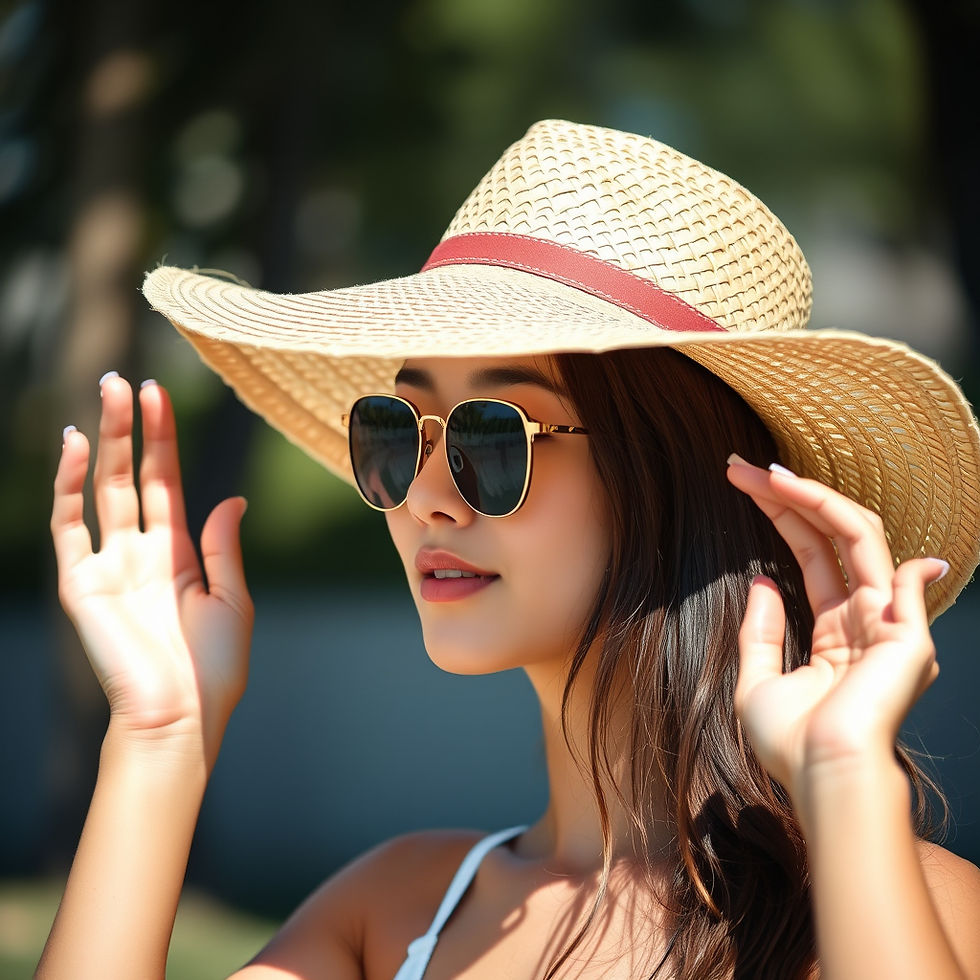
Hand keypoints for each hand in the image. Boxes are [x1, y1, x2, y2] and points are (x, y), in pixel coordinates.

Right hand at [51, 375, 251, 767]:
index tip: (160, 394)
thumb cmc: (215, 667)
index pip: (166, 481)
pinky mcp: (81, 583)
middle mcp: (139, 551)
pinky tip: (72, 446)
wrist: (183, 716)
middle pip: (131, 475)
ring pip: (100, 489)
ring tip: (105, 392)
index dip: (163, 439)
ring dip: (101, 441)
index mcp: (177, 554)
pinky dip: (65, 485)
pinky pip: (69, 525)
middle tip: (125, 380)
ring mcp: (108, 564)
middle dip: (129, 428)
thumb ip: (224, 546)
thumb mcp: (233, 599)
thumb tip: (231, 497)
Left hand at [725, 456, 946, 802]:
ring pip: (856, 537)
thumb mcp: (757, 680)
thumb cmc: (790, 744)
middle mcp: (866, 618)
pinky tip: (814, 502)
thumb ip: (762, 631)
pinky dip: (864, 538)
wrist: (819, 777)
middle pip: (829, 536)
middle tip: (741, 466)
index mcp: (836, 631)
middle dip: (787, 496)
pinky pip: (894, 575)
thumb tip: (762, 580)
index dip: (778, 516)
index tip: (741, 485)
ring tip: (764, 473)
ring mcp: (888, 622)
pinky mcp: (906, 635)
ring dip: (811, 499)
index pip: (810, 554)